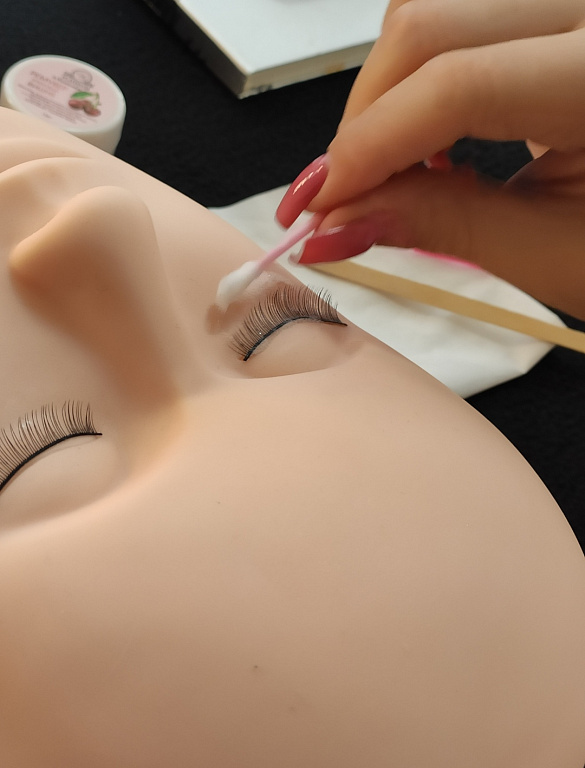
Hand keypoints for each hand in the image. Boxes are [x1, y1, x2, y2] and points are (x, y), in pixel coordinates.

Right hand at [277, 0, 584, 319]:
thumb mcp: (550, 253)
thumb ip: (440, 225)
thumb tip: (339, 221)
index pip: (456, 85)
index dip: (368, 148)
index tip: (319, 207)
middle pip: (428, 21)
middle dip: (364, 118)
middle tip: (342, 196)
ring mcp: (569, 10)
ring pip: (433, 9)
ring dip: (388, 93)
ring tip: (398, 171)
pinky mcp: (552, 21)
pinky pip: (460, 19)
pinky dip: (420, 78)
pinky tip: (433, 139)